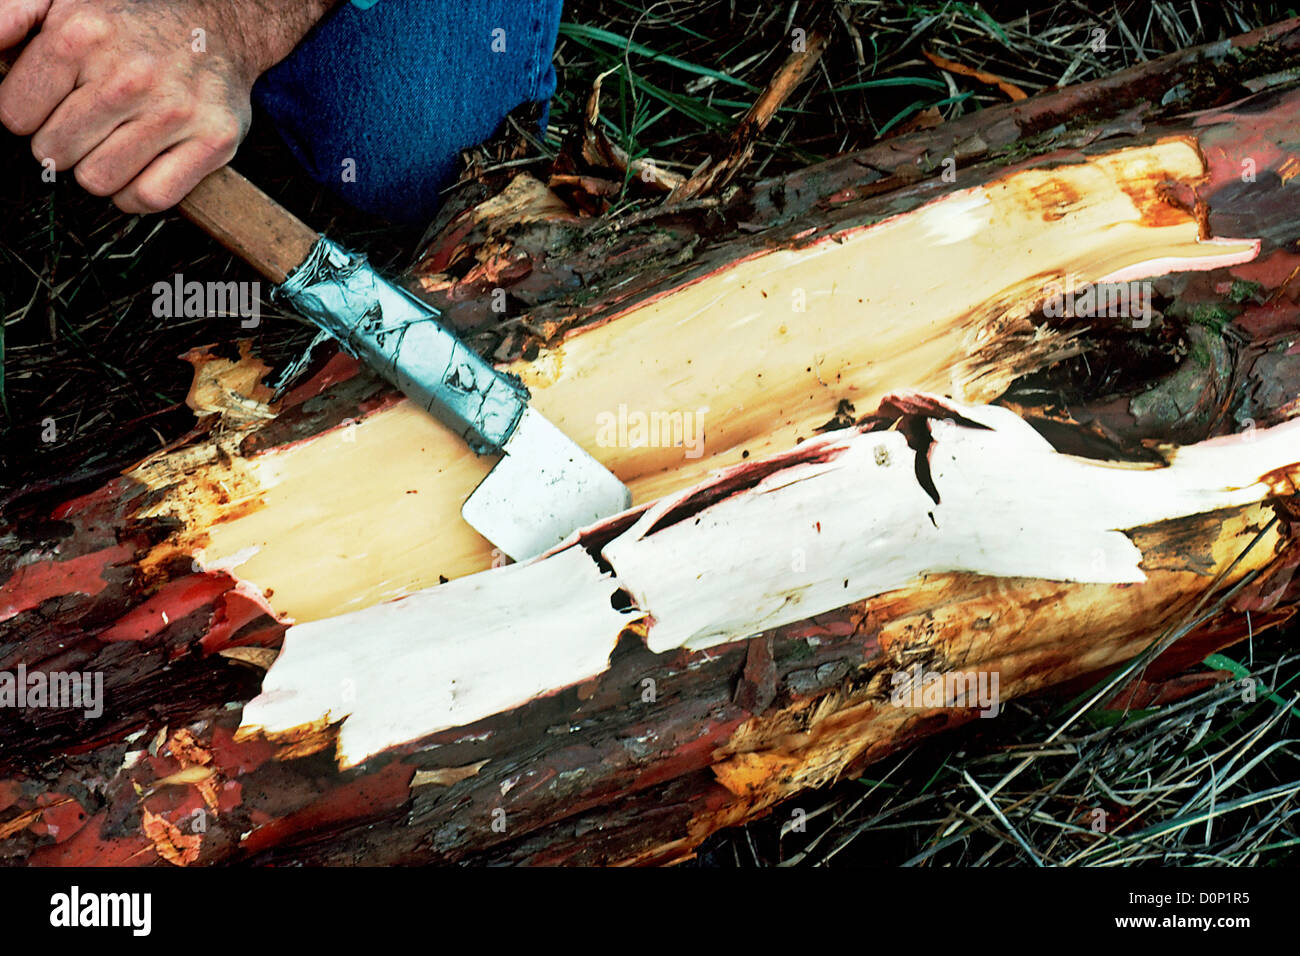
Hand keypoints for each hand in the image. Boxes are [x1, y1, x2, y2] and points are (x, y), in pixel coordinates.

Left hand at [0, 0, 334, 212]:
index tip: (52, 103)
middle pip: (54, 153)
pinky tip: (138, 167)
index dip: (27, 114)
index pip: (15, 115)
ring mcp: (175, 111)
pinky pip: (151, 197)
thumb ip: (9, 18)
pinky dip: (136, 193)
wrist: (218, 23)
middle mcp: (129, 75)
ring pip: (99, 181)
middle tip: (86, 122)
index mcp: (81, 34)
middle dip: (62, 143)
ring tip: (113, 142)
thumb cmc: (132, 19)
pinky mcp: (213, 140)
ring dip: (99, 170)